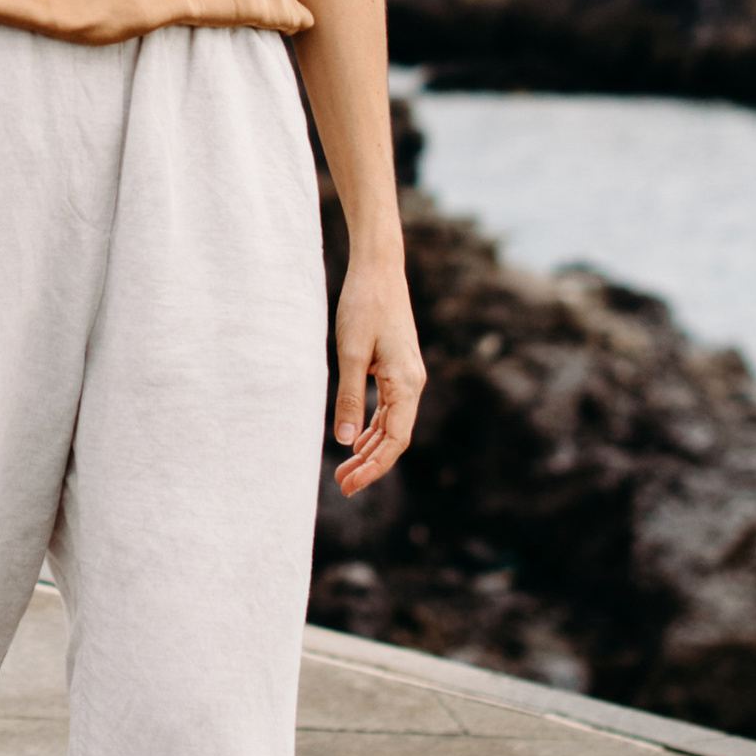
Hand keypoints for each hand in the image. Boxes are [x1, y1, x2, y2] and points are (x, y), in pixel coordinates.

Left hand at [330, 258, 423, 496]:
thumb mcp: (350, 352)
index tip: (351, 485)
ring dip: (369, 449)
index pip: (396, 440)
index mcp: (406, 383)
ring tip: (344, 471)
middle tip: (343, 486)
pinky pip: (388, 408)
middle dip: (370, 464)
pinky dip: (371, 427)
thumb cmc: (364, 304)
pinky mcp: (396, 368)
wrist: (379, 268)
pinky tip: (355, 440)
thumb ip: (349, 396)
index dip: (374, 466)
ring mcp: (406, 376)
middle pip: (395, 438)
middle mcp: (413, 383)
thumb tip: (344, 441)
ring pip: (391, 425)